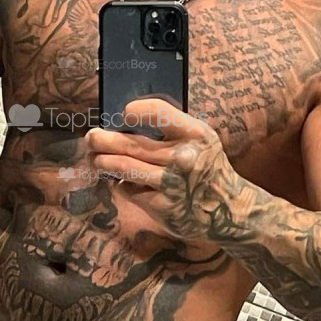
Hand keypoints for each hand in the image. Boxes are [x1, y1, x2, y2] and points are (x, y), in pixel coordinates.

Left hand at [86, 97, 243, 242]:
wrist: (228, 209)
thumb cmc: (206, 166)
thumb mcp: (200, 140)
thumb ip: (171, 128)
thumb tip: (124, 120)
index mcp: (196, 134)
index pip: (158, 111)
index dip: (134, 110)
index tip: (123, 114)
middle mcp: (184, 158)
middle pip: (131, 143)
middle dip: (103, 139)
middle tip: (92, 137)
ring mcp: (171, 184)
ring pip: (124, 167)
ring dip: (103, 161)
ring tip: (96, 158)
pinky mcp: (162, 206)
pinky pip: (129, 189)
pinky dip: (122, 184)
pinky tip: (123, 181)